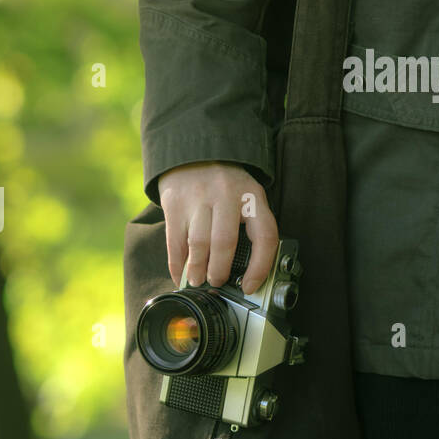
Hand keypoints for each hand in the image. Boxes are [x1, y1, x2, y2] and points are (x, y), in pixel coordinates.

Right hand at [155, 161, 278, 294]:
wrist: (193, 152)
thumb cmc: (224, 183)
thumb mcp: (246, 195)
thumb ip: (249, 225)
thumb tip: (245, 272)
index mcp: (252, 196)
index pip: (264, 236)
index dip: (259, 268)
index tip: (249, 286)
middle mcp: (226, 195)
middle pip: (225, 242)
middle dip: (219, 271)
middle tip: (217, 282)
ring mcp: (198, 198)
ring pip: (198, 244)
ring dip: (196, 270)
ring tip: (197, 280)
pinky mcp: (174, 202)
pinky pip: (175, 241)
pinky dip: (177, 263)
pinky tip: (180, 273)